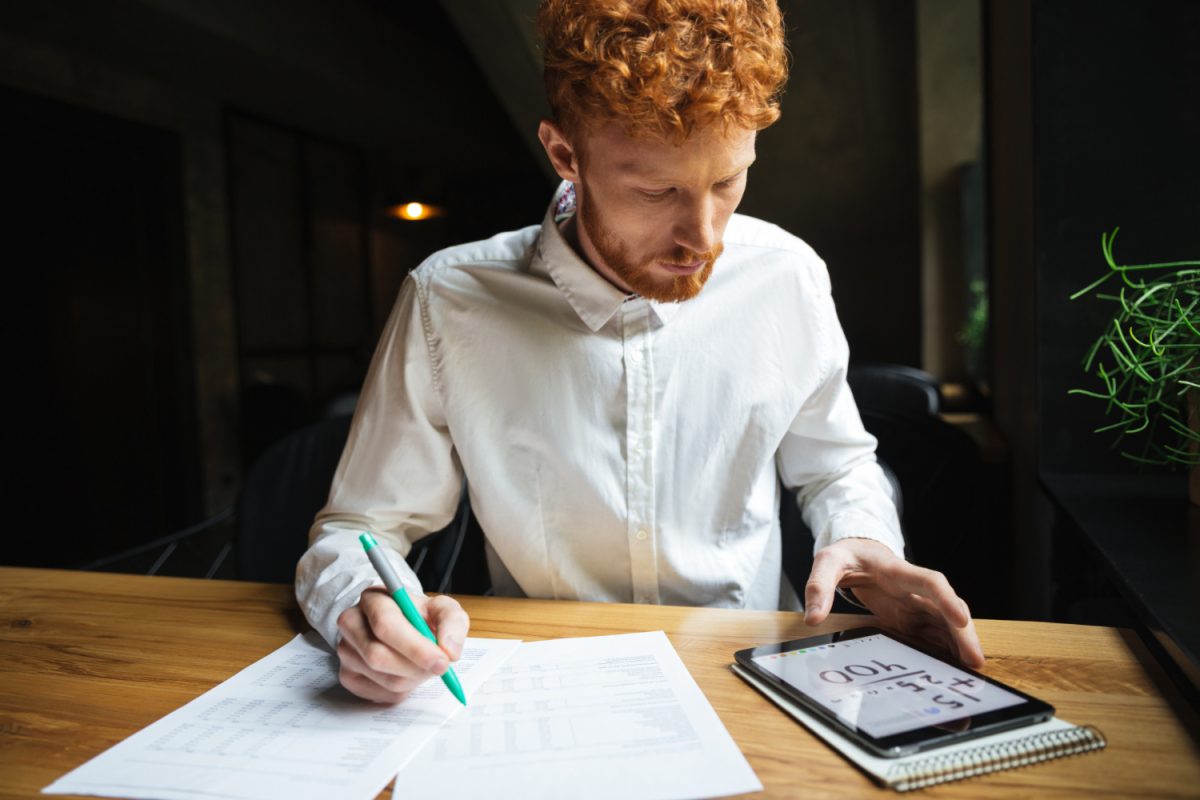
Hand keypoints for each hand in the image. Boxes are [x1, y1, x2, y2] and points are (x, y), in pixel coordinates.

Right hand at [336, 587, 469, 702]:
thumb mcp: (443, 609)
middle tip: (440, 668)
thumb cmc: (420, 616)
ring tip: (422, 665)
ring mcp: (346, 650)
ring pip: (382, 678)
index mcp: (374, 599)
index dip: (415, 647)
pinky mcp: (347, 675)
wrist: (404, 626)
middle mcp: (352, 622)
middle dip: (416, 667)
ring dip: (413, 678)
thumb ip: (452, 623)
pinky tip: (407, 673)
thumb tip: (449, 651)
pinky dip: (402, 690)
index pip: (386, 625)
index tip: (442, 661)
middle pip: (378, 656)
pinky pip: (379, 694)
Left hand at [803, 538, 984, 667]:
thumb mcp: (826, 562)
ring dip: (960, 644)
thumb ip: (818, 587)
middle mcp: (914, 589)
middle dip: (964, 633)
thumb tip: (813, 618)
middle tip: (975, 660)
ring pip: (946, 623)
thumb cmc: (845, 554)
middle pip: (947, 608)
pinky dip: (946, 649)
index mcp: (897, 571)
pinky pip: (934, 633)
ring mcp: (916, 604)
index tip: (961, 618)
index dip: (947, 600)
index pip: (930, 582)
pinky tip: (954, 667)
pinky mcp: (912, 617)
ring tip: (972, 669)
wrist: (856, 552)